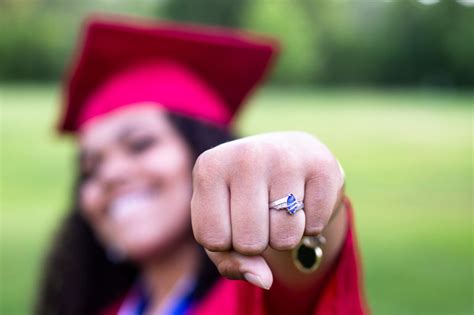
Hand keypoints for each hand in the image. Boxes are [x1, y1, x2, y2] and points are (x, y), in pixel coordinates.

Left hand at [191, 132, 343, 288]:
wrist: (287, 157)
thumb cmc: (244, 199)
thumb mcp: (223, 227)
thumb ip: (231, 262)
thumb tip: (264, 280)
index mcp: (209, 167)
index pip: (213, 239)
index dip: (226, 242)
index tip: (232, 217)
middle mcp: (246, 154)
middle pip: (250, 242)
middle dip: (257, 242)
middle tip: (261, 213)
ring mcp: (286, 156)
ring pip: (286, 238)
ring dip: (286, 235)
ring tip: (282, 206)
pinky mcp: (323, 166)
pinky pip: (316, 226)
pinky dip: (312, 224)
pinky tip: (304, 198)